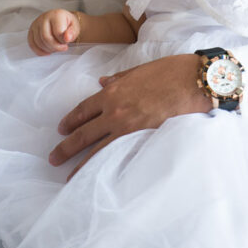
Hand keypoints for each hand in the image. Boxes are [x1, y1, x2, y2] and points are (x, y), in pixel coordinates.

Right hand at [28, 9, 79, 55]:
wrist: (61, 20)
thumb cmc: (68, 24)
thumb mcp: (75, 27)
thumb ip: (72, 33)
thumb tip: (67, 38)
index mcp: (56, 15)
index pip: (57, 32)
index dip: (63, 41)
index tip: (66, 42)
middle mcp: (43, 18)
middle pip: (46, 37)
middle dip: (55, 47)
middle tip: (62, 48)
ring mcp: (36, 24)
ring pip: (39, 42)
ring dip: (48, 49)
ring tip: (56, 47)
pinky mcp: (31, 31)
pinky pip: (32, 44)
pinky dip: (40, 51)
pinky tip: (47, 51)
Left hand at [49, 53, 210, 177]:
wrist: (193, 82)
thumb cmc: (170, 71)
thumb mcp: (139, 70)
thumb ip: (119, 79)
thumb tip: (103, 82)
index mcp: (112, 92)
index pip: (84, 110)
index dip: (70, 121)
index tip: (62, 129)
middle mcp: (114, 111)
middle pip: (83, 134)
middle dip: (66, 148)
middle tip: (54, 159)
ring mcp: (128, 128)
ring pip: (97, 150)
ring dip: (81, 165)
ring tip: (70, 177)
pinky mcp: (142, 139)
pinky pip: (118, 156)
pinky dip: (107, 167)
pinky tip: (100, 176)